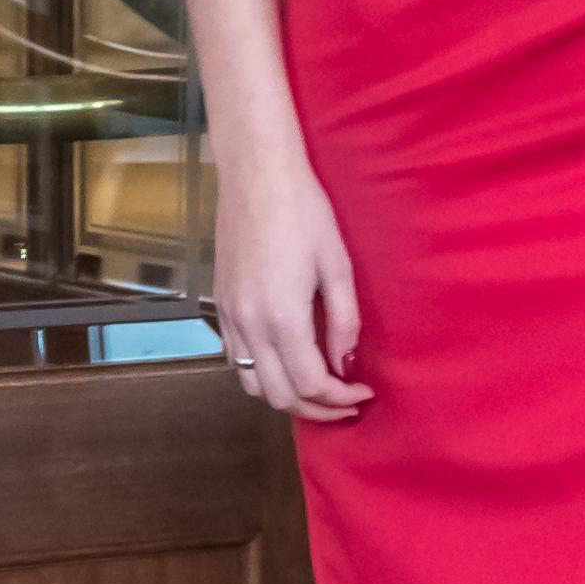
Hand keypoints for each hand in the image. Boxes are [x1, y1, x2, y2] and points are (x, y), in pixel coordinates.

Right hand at [215, 153, 371, 419]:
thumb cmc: (304, 212)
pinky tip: (287, 360)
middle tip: (346, 400)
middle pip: (280, 396)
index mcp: (283, 317)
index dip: (340, 398)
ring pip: (253, 385)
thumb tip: (345, 362)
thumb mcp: (337, 266)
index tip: (364, 392)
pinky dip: (263, 374)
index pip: (312, 384)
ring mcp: (230, 317)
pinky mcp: (220, 306)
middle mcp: (250, 326)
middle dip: (317, 408)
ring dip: (287, 396)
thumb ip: (343, 321)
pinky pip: (237, 360)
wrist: (256, 175)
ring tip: (318, 386)